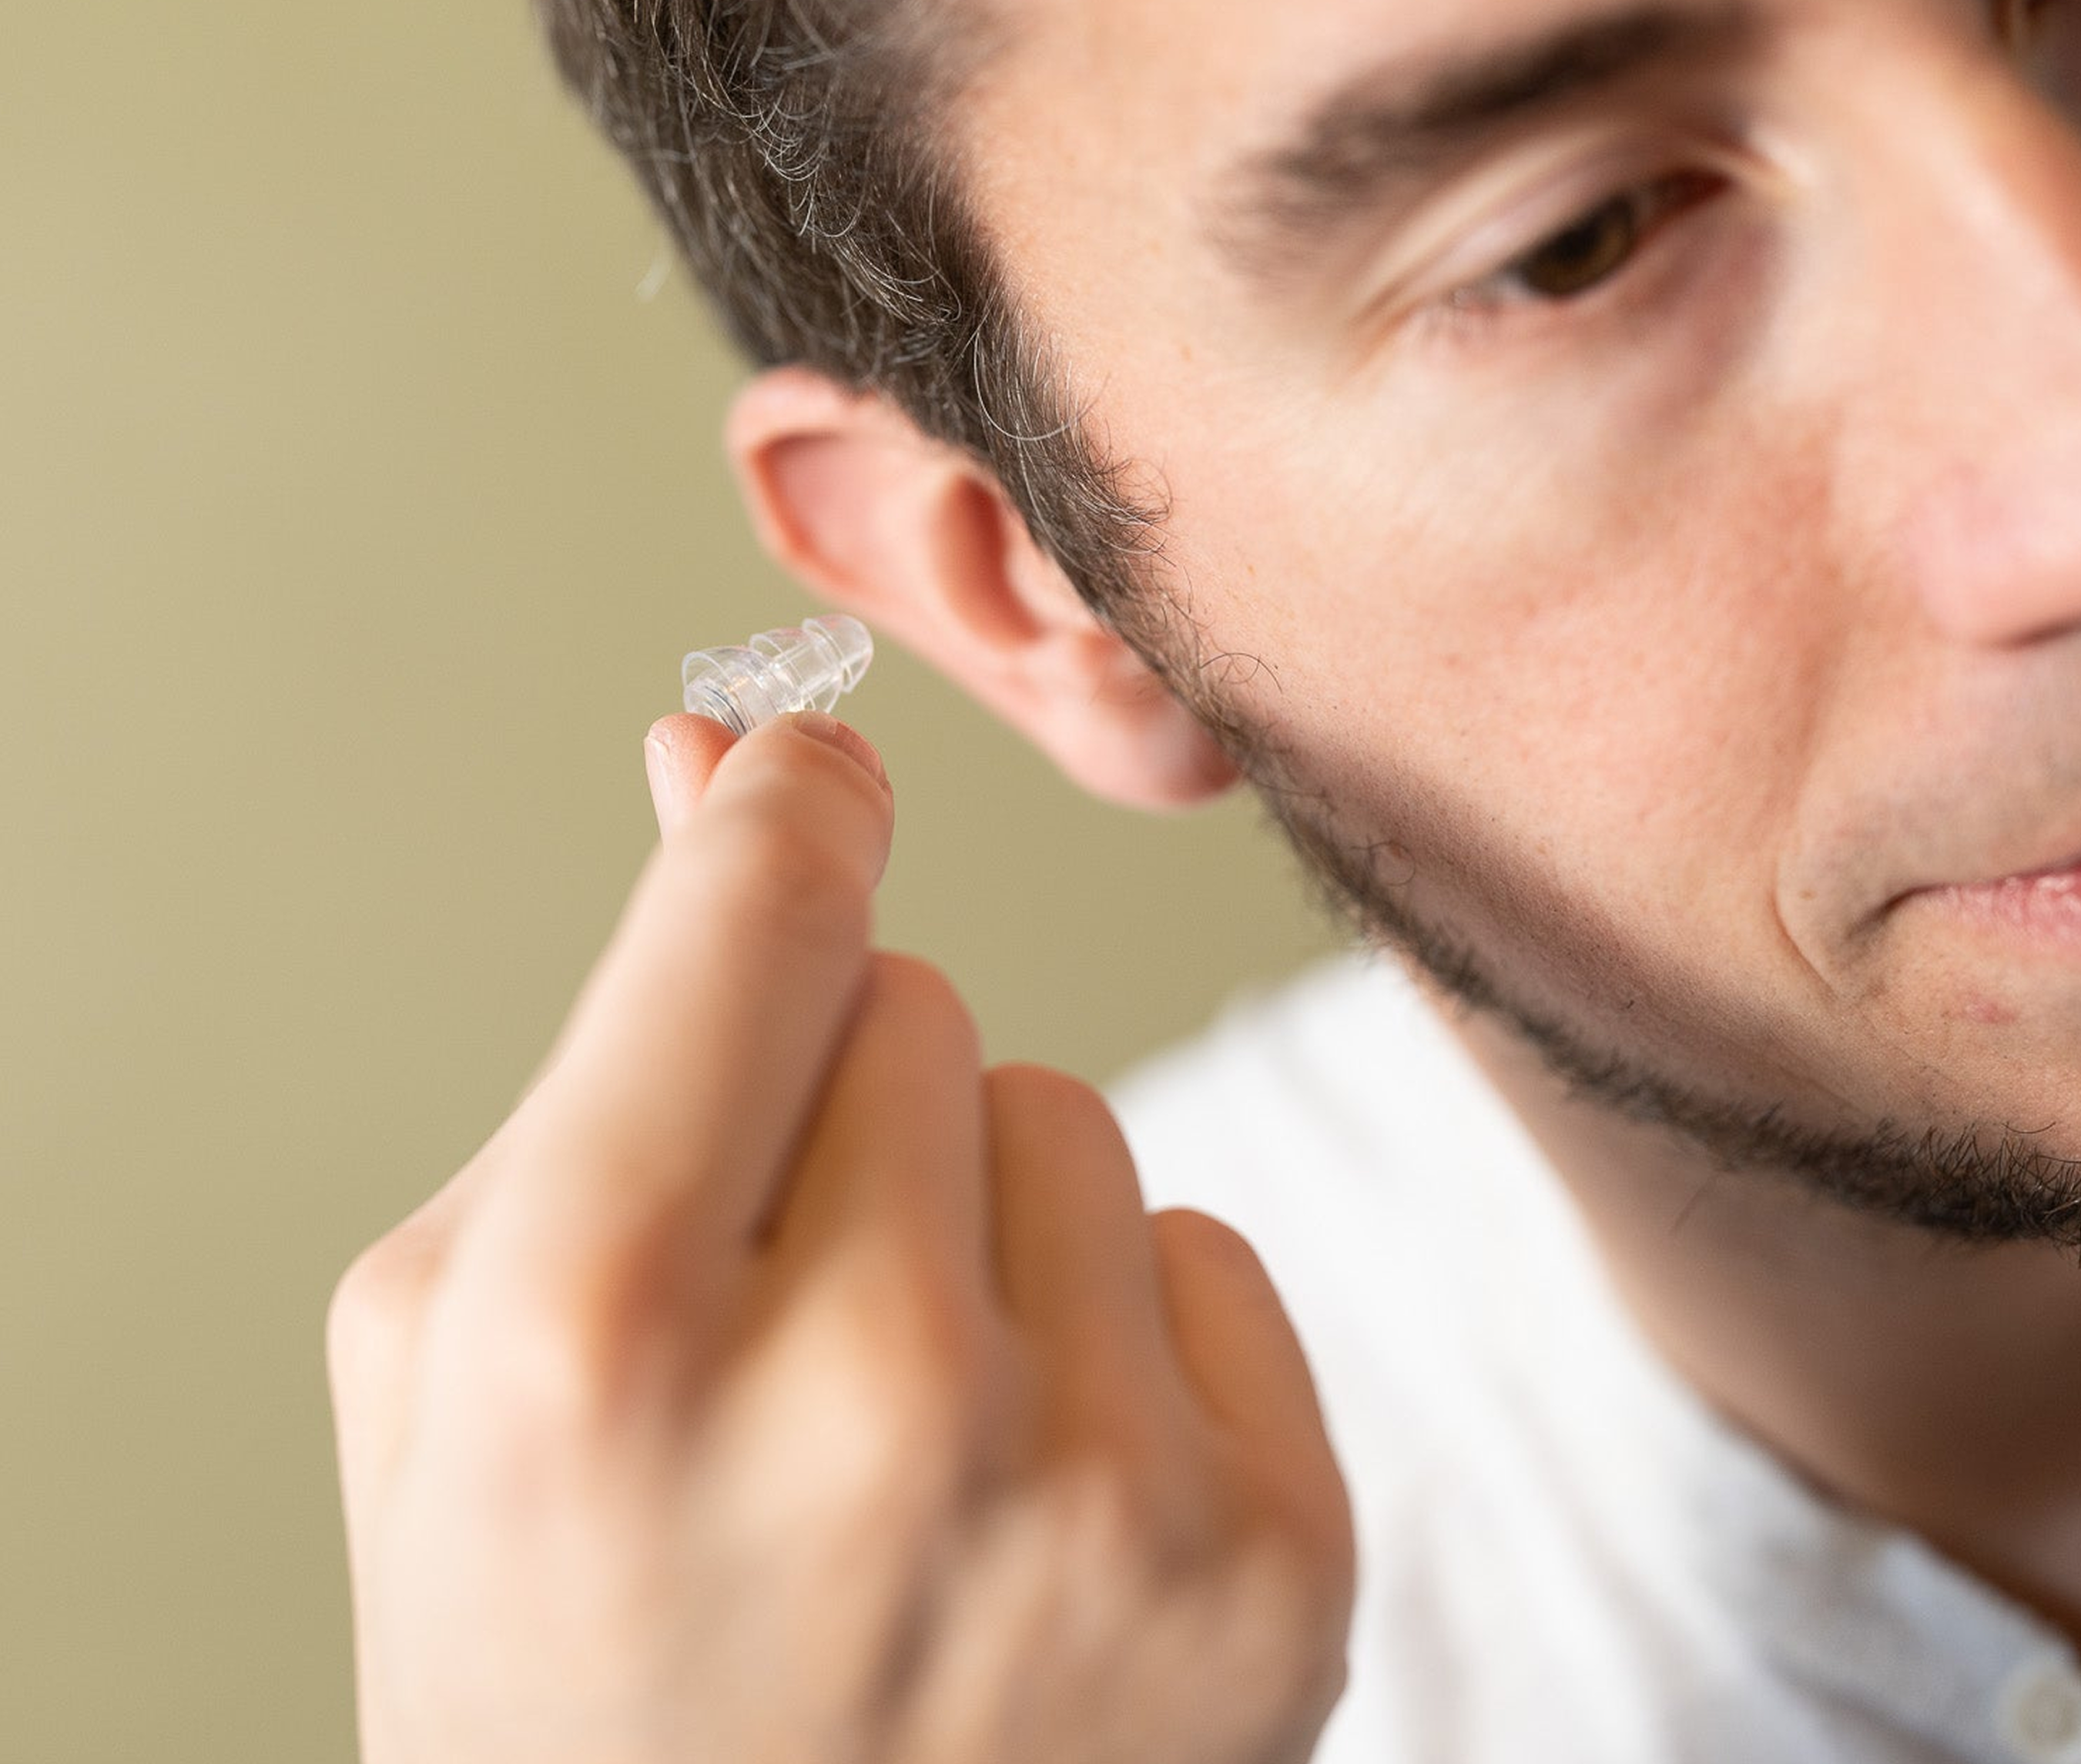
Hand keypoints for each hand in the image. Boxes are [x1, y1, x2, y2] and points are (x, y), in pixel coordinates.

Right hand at [328, 709, 1354, 1763]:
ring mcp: (1096, 1495)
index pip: (760, 905)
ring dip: (978, 1224)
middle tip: (768, 1318)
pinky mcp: (1271, 1568)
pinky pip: (1203, 1256)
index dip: (780, 812)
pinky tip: (1026, 1511)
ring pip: (1072, 1116)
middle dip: (836, 1102)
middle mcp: (864, 1405)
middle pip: (922, 1004)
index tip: (796, 776)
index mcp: (586, 1337)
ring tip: (895, 1438)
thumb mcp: (461, 1355)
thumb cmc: (560, 1663)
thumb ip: (599, 1045)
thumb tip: (735, 764)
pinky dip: (1114, 1343)